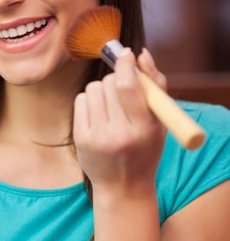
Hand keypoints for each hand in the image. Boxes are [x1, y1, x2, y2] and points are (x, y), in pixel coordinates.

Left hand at [73, 48, 166, 198]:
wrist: (123, 186)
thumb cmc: (145, 148)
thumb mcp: (159, 122)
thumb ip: (155, 86)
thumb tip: (141, 54)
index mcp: (144, 128)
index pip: (128, 87)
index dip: (125, 65)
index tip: (125, 54)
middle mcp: (119, 133)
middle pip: (109, 84)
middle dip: (117, 79)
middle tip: (123, 92)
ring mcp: (97, 137)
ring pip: (93, 89)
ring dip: (102, 90)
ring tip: (111, 107)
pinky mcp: (81, 138)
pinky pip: (81, 100)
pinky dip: (90, 101)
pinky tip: (99, 115)